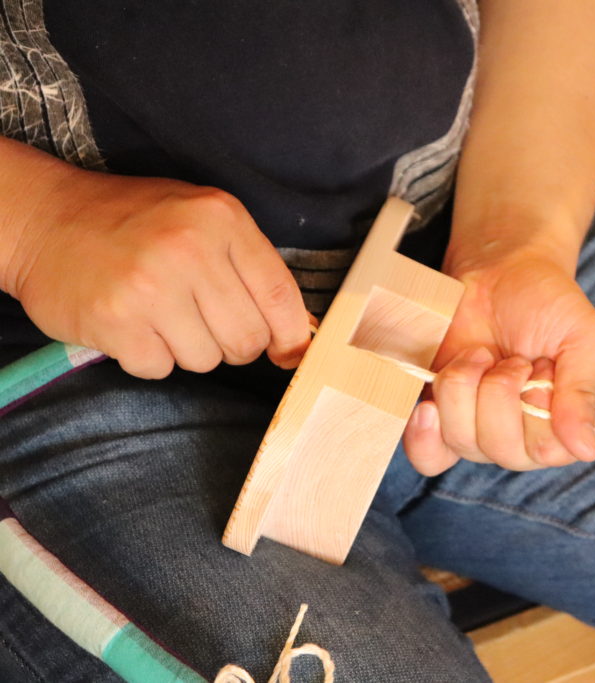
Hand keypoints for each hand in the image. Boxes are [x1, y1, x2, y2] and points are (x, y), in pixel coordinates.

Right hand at [9, 168, 309, 377]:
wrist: (45, 219)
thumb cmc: (136, 222)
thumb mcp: (203, 220)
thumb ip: (252, 267)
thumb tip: (297, 334)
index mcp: (221, 218)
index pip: (282, 296)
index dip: (291, 336)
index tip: (288, 354)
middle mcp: (189, 248)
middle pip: (248, 339)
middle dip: (232, 344)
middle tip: (202, 322)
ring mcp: (150, 286)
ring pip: (206, 360)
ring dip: (188, 350)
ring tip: (161, 316)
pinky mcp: (115, 321)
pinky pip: (160, 368)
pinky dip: (149, 357)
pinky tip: (133, 325)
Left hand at [402, 250, 594, 474]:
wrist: (500, 273)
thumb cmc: (548, 303)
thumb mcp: (585, 337)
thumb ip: (584, 392)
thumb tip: (586, 450)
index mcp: (573, 428)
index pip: (548, 449)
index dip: (536, 404)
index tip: (540, 365)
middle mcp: (530, 442)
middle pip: (503, 450)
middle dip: (498, 391)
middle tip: (509, 358)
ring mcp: (484, 436)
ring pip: (464, 443)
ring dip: (464, 389)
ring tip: (478, 355)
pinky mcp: (445, 423)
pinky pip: (430, 457)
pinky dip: (424, 435)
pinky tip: (428, 407)